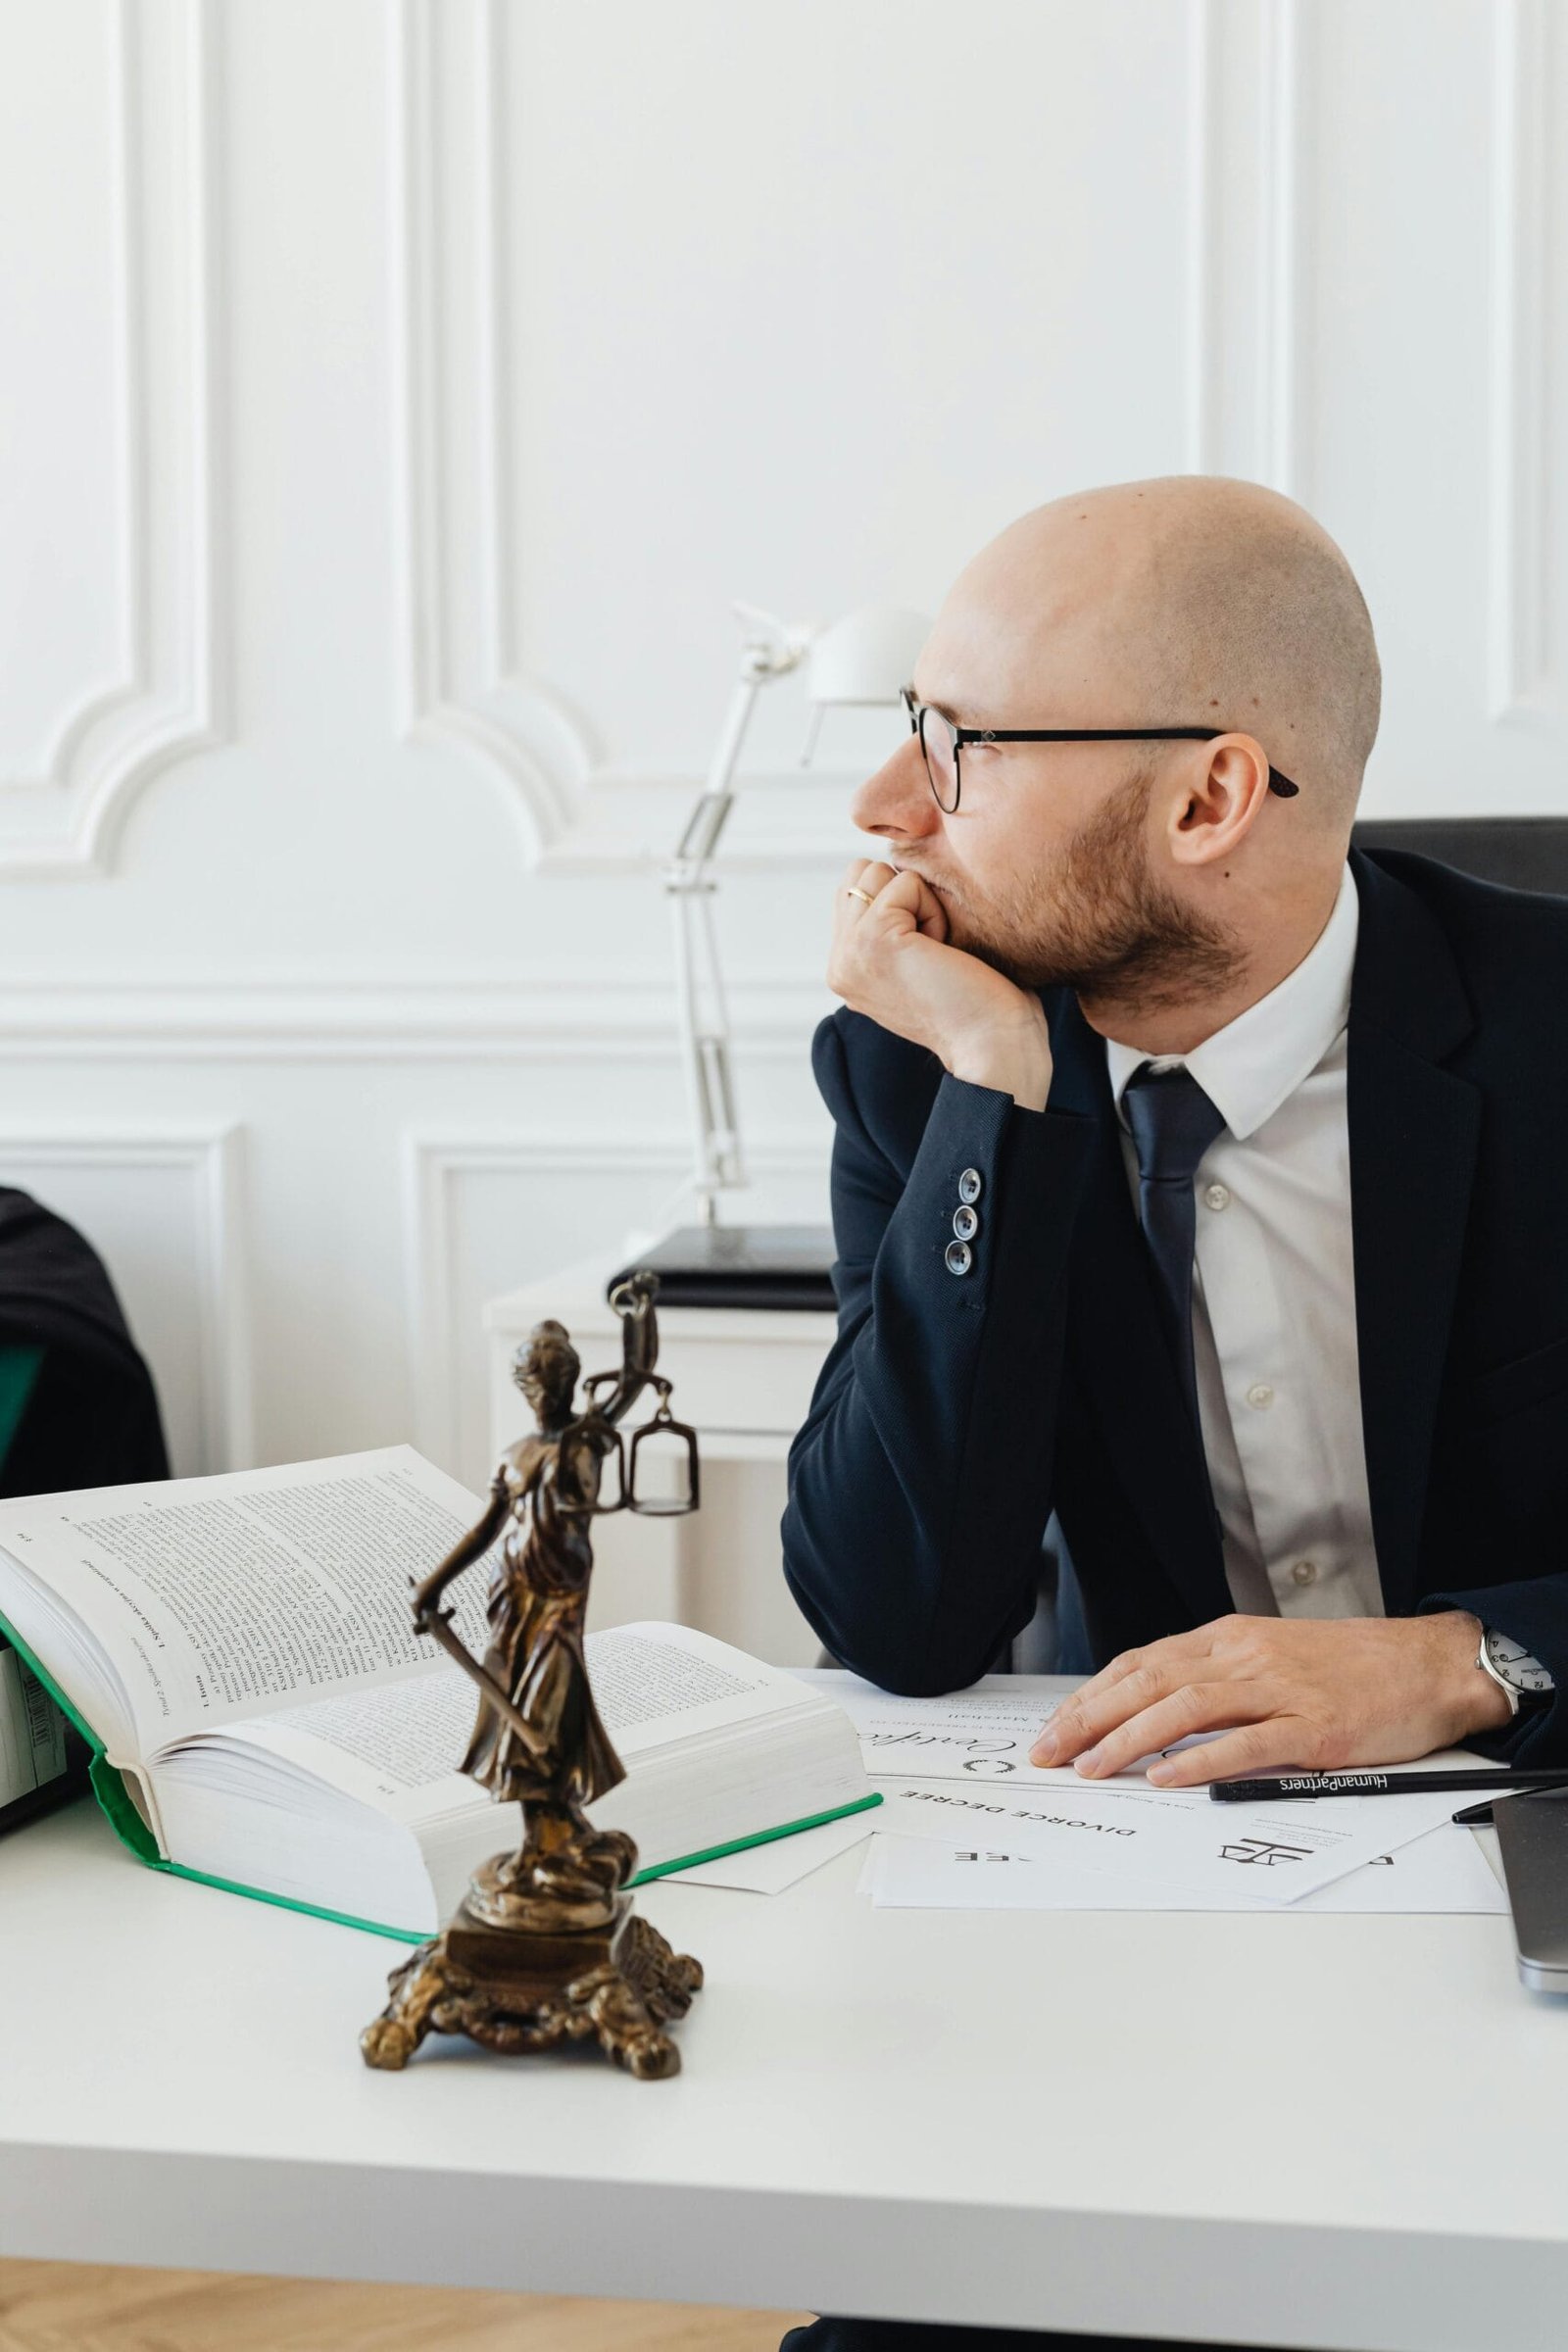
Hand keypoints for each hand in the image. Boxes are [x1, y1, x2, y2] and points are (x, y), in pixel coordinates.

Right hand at [830, 860, 1053, 1109]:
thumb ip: (891, 925)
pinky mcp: (873, 939)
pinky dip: (934, 909)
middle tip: (934, 948)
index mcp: (845, 970)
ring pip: (877, 872)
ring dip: (920, 902)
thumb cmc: (980, 1005)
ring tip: (937, 950)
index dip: (902, 904)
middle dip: (906, 896)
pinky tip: (943, 951)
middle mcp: (839, 963)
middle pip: (860, 873)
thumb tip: (892, 873)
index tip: (928, 955)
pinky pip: (905, 883)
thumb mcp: (918, 961)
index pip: (855, 890)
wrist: (994, 1046)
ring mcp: (850, 953)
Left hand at [1029, 1610, 1512, 1786]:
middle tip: (1051, 1752)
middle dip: (1090, 1718)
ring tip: (1092, 1768)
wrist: (1429, 1664)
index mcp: (1229, 1640)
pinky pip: (1248, 1744)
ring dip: (1130, 1739)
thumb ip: (1217, 1679)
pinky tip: (1168, 1778)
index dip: (1091, 1696)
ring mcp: (1279, 1691)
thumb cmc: (1353, 1667)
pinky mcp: (1313, 1728)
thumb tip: (1154, 1713)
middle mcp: (1245, 1658)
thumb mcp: (1270, 1656)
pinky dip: (1202, 1761)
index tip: (1056, 1728)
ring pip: (1186, 1708)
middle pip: (1149, 1682)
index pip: (1141, 1664)